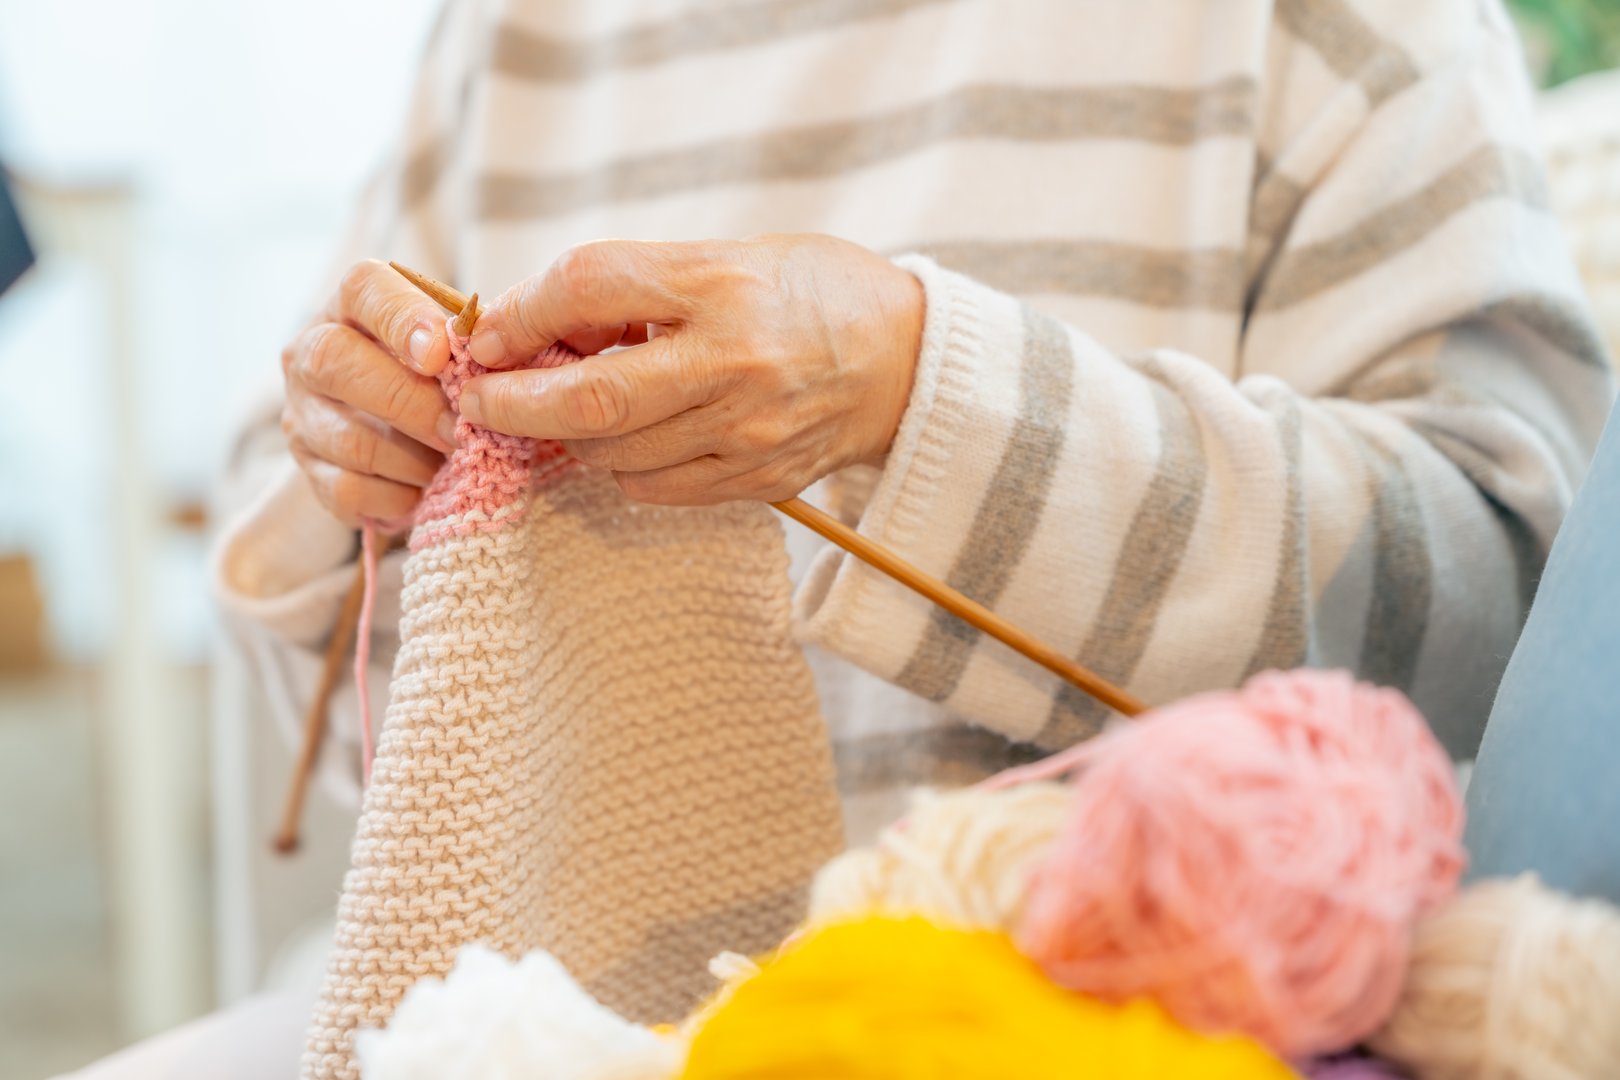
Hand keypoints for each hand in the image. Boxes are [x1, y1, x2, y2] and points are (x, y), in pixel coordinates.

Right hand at [280, 259, 460, 525]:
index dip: (402, 319)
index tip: (442, 354)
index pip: (363, 290)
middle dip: (410, 402)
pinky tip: (422, 488)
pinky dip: (395, 496)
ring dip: (411, 459)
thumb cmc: (435, 371)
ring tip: (449, 461)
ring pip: (348, 438)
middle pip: (335, 362)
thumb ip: (467, 343)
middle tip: (458, 429)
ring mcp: (301, 412)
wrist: (398, 425)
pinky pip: (347, 490)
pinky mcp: (308, 468)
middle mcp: (310, 351)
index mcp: (351, 304)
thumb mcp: (451, 342)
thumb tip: (499, 361)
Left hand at [457, 234, 924, 504]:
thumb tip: (528, 322)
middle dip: (515, 404)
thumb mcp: (727, 257)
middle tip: (480, 402)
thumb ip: (635, 286)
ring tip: (558, 417)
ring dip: (567, 439)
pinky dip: (620, 467)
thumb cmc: (808, 293)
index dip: (521, 313)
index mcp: (723, 283)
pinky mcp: (759, 481)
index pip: (589, 287)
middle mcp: (736, 361)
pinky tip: (626, 442)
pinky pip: (654, 489)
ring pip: (614, 454)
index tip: (488, 334)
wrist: (907, 361)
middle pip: (592, 397)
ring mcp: (750, 431)